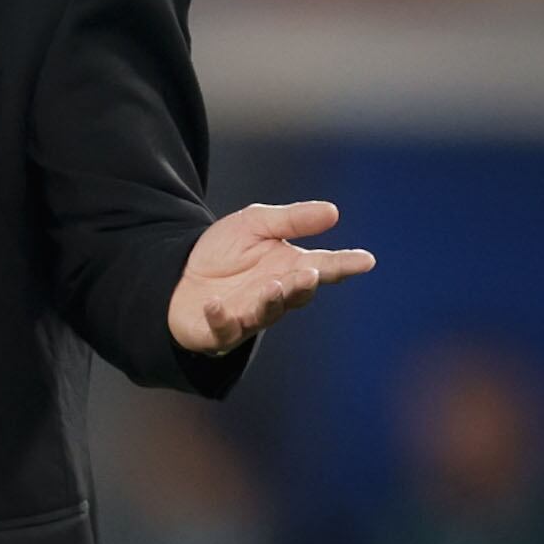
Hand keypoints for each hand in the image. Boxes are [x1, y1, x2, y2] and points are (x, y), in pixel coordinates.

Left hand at [168, 200, 375, 354]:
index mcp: (290, 269)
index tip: (366, 260)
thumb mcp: (255, 224)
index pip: (324, 267)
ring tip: (273, 286)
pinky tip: (216, 304)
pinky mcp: (218, 331)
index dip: (344, 264)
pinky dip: (219, 318)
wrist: (178, 273)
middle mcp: (274, 296)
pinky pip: (222, 329)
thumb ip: (291, 220)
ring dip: (270, 302)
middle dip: (303, 285)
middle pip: (296, 294)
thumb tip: (333, 211)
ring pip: (265, 313)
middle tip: (311, 273)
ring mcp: (248, 316)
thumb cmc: (224, 252)